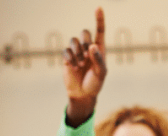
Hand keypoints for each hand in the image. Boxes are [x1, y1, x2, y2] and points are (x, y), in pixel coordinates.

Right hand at [63, 7, 106, 124]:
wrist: (83, 95)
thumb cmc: (95, 84)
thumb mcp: (101, 73)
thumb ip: (99, 59)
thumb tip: (92, 46)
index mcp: (99, 49)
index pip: (100, 30)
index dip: (99, 19)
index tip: (98, 8)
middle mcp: (87, 48)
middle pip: (84, 33)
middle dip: (85, 42)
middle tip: (87, 56)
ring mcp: (76, 52)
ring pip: (73, 40)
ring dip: (77, 52)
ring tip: (80, 65)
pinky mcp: (67, 58)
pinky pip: (66, 51)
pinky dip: (70, 59)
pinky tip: (74, 68)